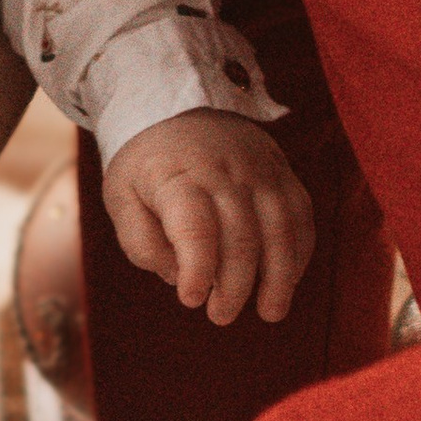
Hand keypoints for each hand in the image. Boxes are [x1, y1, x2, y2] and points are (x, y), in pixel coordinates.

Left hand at [100, 110, 312, 327]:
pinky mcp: (281, 171)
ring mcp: (258, 169)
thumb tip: (177, 276)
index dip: (197, 270)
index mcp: (176, 176)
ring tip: (269, 312)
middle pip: (241, 235)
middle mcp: (223, 170)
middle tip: (220, 316)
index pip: (195, 228)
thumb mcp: (121, 197)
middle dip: (235, 286)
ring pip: (280, 228)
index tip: (190, 299)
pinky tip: (286, 280)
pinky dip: (297, 253)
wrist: (175, 105)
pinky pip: (300, 216)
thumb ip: (141, 242)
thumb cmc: (145, 164)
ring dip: (278, 278)